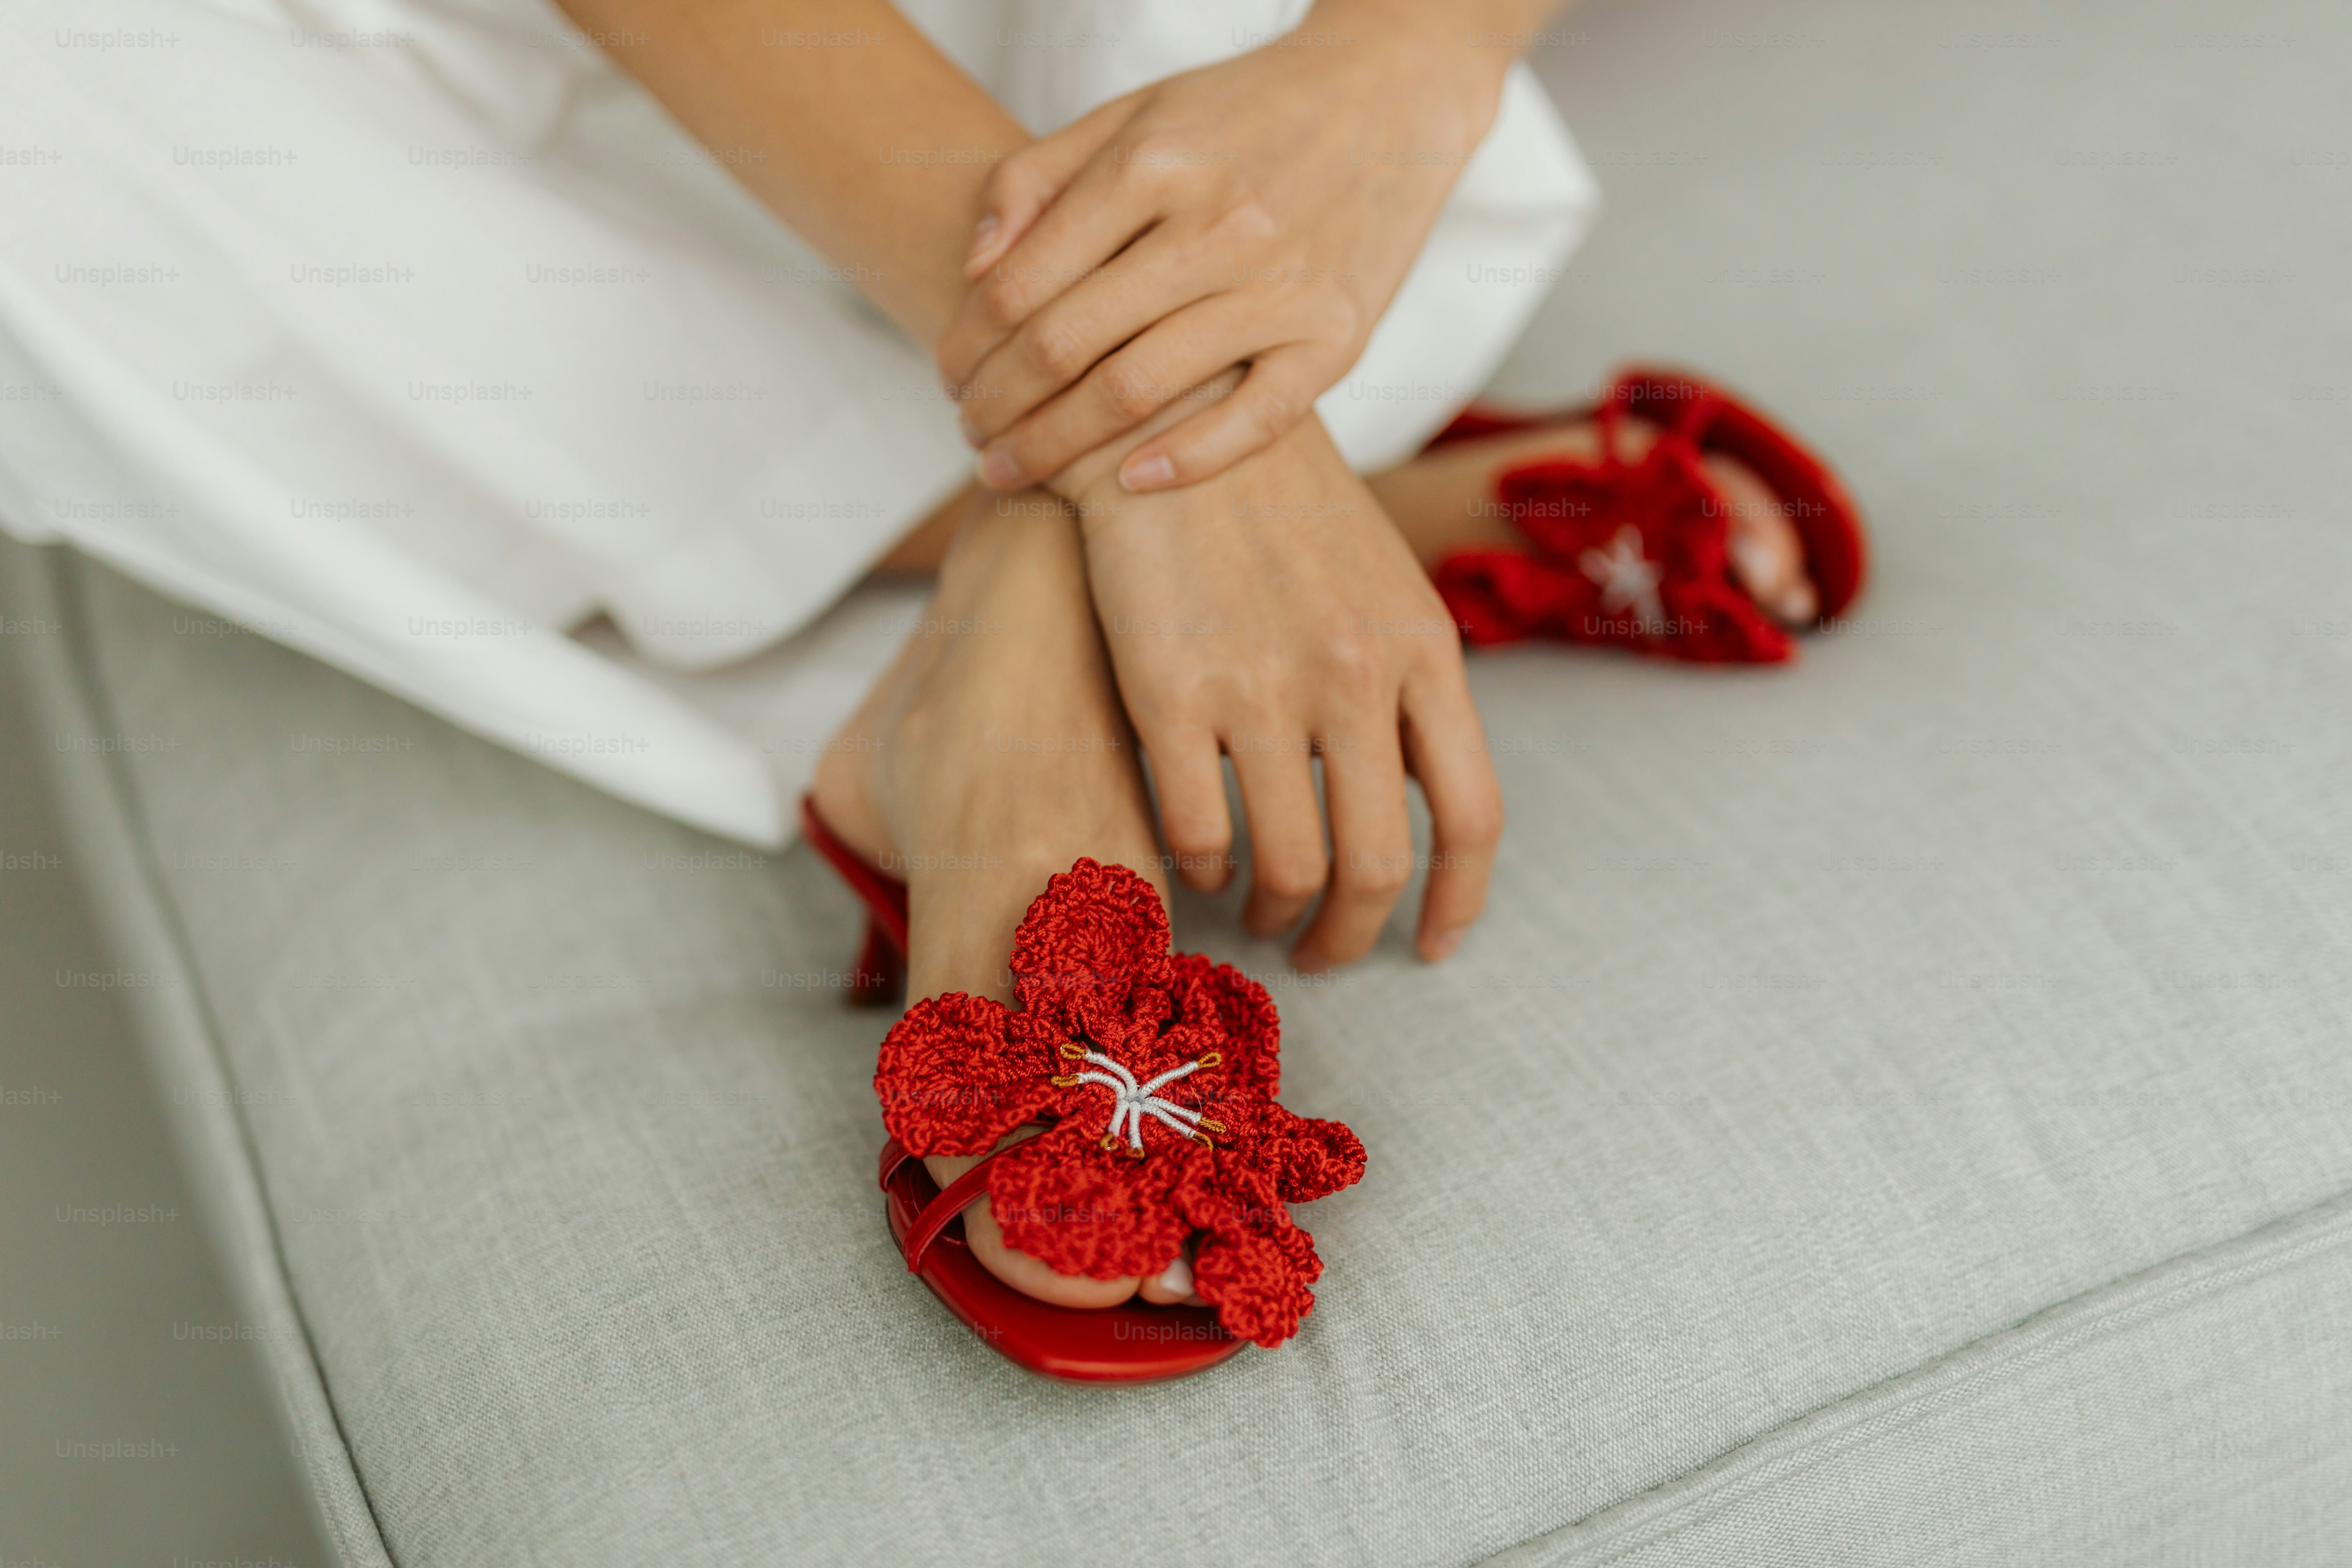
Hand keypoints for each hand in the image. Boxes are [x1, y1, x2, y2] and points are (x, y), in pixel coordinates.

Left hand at [936, 13, 1507, 496]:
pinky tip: (1126, 483)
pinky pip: (1255, 419)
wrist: (1387, 96)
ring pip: (1140, 391)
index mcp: (1153, 163)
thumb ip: (1038, 178)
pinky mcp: (1339, 335)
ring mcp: (1282, 285)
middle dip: (998, 406)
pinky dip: (1185, 461)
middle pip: (1067, 345)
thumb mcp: (1130, 113)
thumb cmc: (1242, 113)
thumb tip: (974, 268)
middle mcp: (1216, 224)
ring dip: (1057, 446)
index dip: (967, 343)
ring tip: (1013, 468)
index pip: (1024, 281)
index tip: (946, 378)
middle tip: (969, 436)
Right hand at [1053, 400, 1504, 968]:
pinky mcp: (1173, 689)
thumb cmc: (1283, 508)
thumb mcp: (1382, 588)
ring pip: (1289, 865)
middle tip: (1322, 950)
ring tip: (1258, 912)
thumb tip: (1410, 803)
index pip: (1470, 816)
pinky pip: (1200, 830)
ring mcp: (1264, 684)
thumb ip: (1407, 691)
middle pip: (1377, 865)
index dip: (1456, 903)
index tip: (1431, 948)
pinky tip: (1200, 861)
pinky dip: (1203, 867)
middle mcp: (1355, 674)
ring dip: (1275, 913)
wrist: (1176, 415)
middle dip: (1351, 934)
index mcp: (1424, 650)